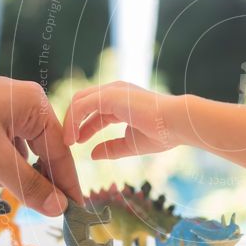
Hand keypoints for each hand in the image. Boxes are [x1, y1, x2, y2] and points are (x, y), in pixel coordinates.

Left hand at [0, 73, 81, 215]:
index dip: (67, 184)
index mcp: (35, 105)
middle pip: (36, 155)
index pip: (61, 151)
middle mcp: (22, 106)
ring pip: (12, 158)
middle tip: (21, 202)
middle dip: (18, 176)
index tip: (76, 211)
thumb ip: (29, 186)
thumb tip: (58, 209)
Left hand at [63, 81, 178, 158]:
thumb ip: (111, 148)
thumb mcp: (130, 144)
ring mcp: (111, 91)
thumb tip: (92, 155)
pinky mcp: (108, 95)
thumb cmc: (161, 133)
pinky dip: (73, 121)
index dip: (84, 126)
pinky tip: (73, 138)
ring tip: (68, 142)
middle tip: (69, 142)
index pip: (94, 110)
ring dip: (70, 122)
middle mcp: (115, 92)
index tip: (78, 143)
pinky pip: (81, 106)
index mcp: (121, 101)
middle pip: (83, 102)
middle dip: (73, 122)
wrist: (176, 124)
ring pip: (79, 101)